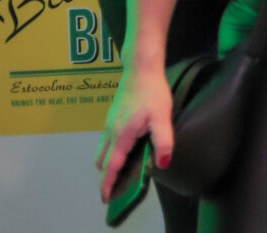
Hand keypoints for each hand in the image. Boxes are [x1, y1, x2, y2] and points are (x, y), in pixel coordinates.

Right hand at [96, 66, 172, 202]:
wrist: (140, 68)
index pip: (111, 166)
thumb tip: (162, 164)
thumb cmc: (152, 93)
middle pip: (103, 161)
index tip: (106, 198)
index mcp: (121, 136)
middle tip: (118, 186)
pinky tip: (126, 147)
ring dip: (109, 162)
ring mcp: (109, 123)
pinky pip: (106, 140)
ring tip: (123, 170)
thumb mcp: (162, 117)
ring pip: (103, 150)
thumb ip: (162, 141)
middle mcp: (110, 132)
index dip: (108, 183)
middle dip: (108, 175)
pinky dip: (111, 151)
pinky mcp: (112, 116)